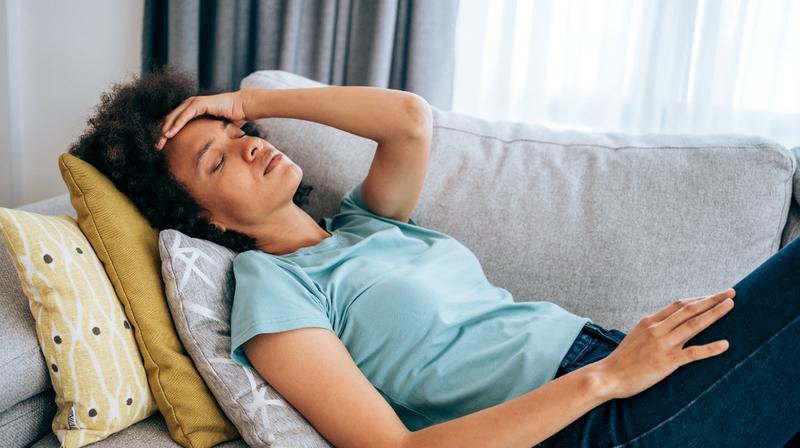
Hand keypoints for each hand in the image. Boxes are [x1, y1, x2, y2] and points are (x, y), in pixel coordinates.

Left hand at [155, 90, 248, 149]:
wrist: (243, 107)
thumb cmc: (233, 118)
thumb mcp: (215, 129)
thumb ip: (206, 135)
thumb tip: (205, 151)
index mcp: (192, 110)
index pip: (175, 122)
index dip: (167, 133)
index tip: (162, 147)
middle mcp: (190, 105)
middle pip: (170, 119)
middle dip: (162, 133)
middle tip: (157, 147)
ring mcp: (193, 102)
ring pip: (174, 117)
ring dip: (165, 130)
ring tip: (160, 142)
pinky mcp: (199, 103)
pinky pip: (184, 115)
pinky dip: (176, 125)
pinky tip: (169, 134)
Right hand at [594, 288, 735, 399]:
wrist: (608, 376)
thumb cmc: (622, 359)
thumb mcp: (636, 336)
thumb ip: (653, 328)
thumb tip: (668, 324)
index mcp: (650, 321)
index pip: (679, 305)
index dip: (699, 298)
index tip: (714, 295)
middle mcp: (657, 329)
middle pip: (689, 309)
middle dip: (712, 300)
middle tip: (730, 293)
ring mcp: (663, 345)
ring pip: (694, 324)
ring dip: (714, 313)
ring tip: (730, 306)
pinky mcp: (667, 362)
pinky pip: (693, 353)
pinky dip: (711, 348)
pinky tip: (725, 344)